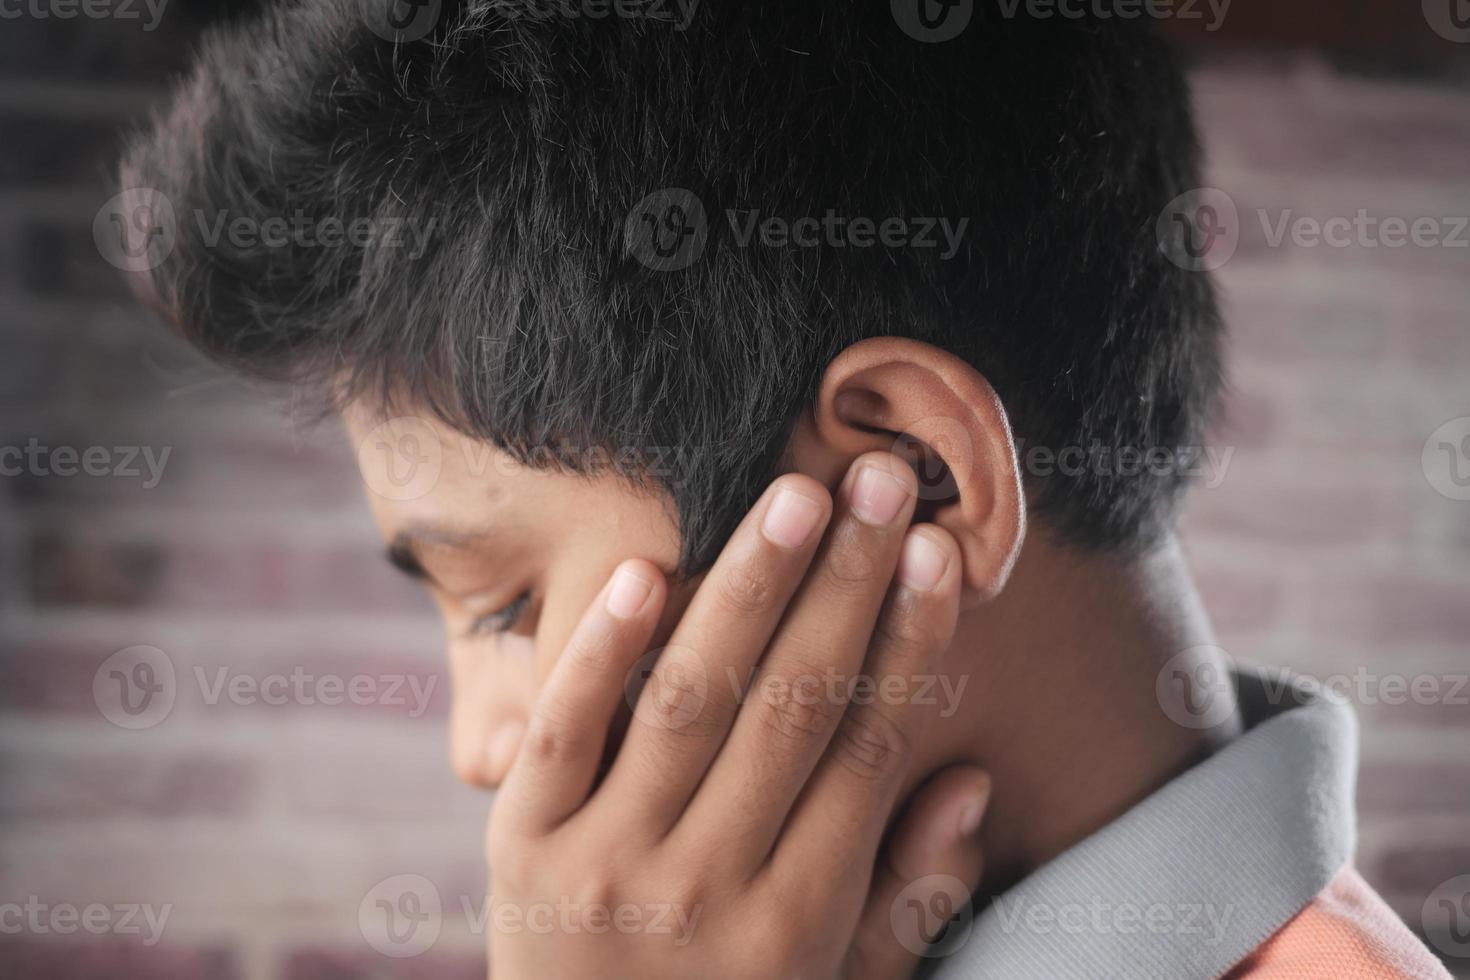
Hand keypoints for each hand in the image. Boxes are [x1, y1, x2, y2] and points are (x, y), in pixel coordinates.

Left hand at [485, 452, 987, 978]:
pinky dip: (600, 650)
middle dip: (845, 582)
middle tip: (880, 478)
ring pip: (691, 701)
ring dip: (748, 587)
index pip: (869, 746)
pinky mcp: (522, 853)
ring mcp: (606, 868)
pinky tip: (643, 569)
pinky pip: (563, 735)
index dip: (910, 640)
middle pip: (793, 704)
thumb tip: (968, 782)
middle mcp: (708, 889)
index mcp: (800, 922)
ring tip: (797, 495)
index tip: (939, 550)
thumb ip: (906, 899)